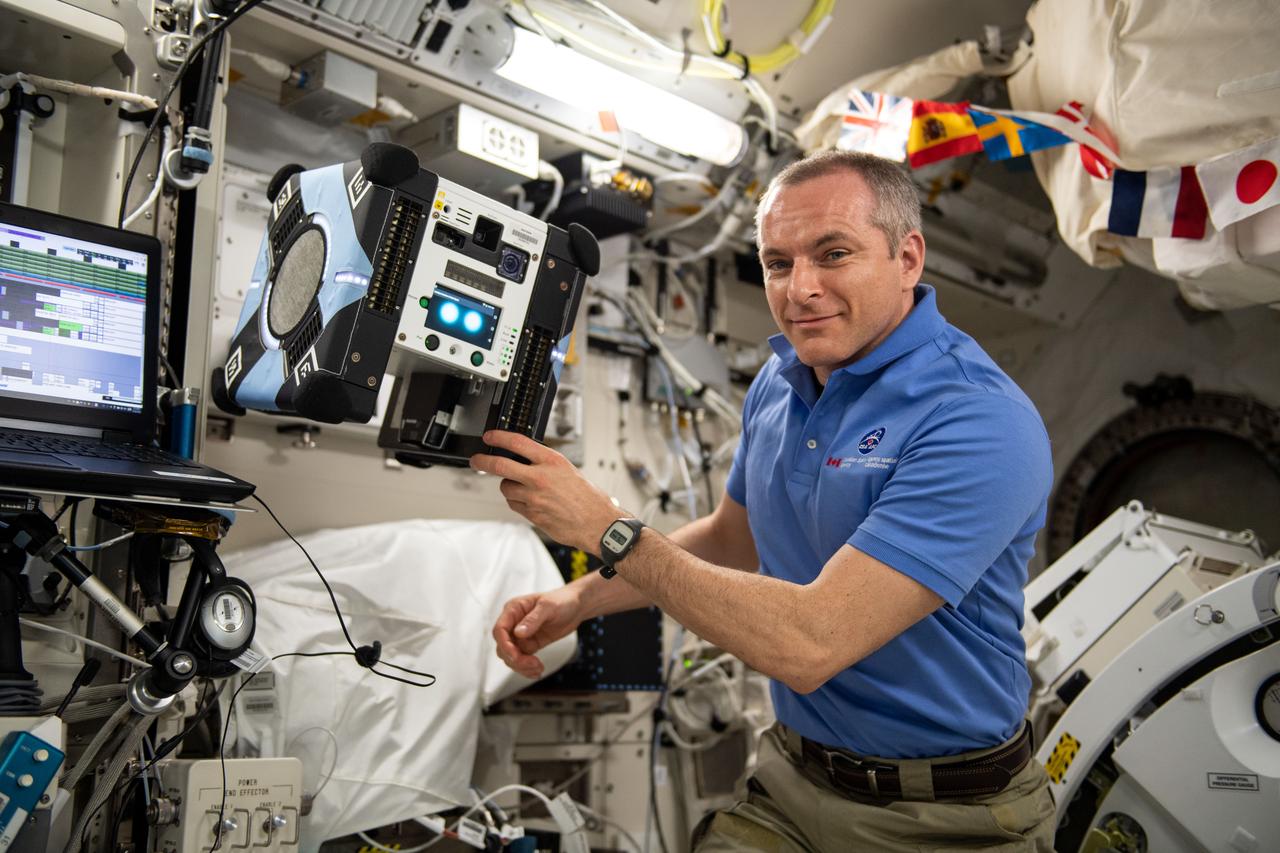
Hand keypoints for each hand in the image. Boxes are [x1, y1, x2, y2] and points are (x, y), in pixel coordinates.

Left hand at [470, 430, 622, 553]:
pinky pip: (513, 504)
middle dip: (482, 462)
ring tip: (523, 488)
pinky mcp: (532, 514)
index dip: (498, 437)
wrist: (597, 523)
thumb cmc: (589, 498)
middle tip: (476, 460)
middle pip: (500, 465)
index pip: (517, 442)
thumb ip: (545, 464)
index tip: (490, 437)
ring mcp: (534, 497)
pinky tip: (529, 501)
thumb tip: (523, 458)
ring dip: (508, 487)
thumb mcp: (569, 470)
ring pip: (505, 488)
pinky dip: (517, 501)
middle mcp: (541, 477)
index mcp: (552, 461)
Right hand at [492, 585, 584, 678]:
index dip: (505, 645)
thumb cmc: (562, 600)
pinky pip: (522, 659)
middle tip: (533, 664)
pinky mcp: (530, 644)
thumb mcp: (549, 606)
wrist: (576, 606)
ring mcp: (521, 635)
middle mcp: (514, 622)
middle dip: (515, 659)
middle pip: (503, 646)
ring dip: (522, 666)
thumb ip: (533, 619)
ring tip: (538, 668)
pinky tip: (537, 671)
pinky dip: (527, 668)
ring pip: (511, 656)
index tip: (516, 656)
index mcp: (514, 609)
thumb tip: (518, 633)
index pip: (500, 630)